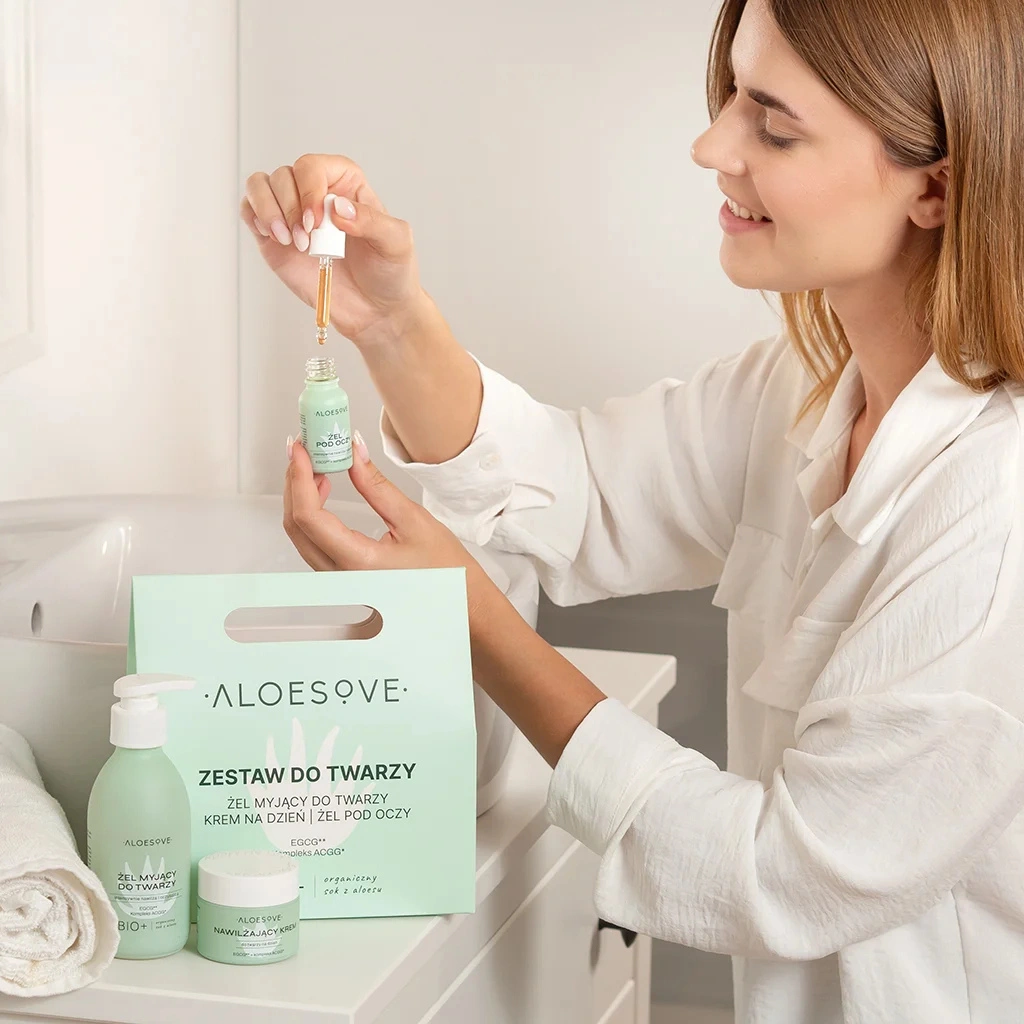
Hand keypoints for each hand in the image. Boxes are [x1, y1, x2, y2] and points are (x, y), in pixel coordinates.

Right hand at [242, 154, 426, 345]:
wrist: (375, 311)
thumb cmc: (389, 272)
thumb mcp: (396, 242)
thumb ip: (372, 220)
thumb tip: (338, 207)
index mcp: (345, 184)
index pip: (314, 166)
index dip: (310, 189)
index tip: (318, 221)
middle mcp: (315, 193)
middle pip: (284, 175)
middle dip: (291, 206)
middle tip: (307, 240)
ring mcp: (292, 214)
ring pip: (260, 186)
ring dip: (269, 211)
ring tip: (290, 240)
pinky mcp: (274, 237)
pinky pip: (250, 211)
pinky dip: (255, 219)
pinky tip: (277, 239)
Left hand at [283, 430, 501, 620]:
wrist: (456, 603)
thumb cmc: (443, 569)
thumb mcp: (412, 519)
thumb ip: (376, 485)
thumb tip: (353, 452)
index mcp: (358, 563)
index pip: (310, 516)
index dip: (299, 478)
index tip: (302, 450)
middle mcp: (341, 577)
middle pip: (296, 525)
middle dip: (295, 482)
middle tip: (305, 449)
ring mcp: (337, 581)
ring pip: (300, 535)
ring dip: (301, 497)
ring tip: (316, 465)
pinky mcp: (340, 577)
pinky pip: (311, 543)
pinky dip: (310, 514)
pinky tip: (322, 492)